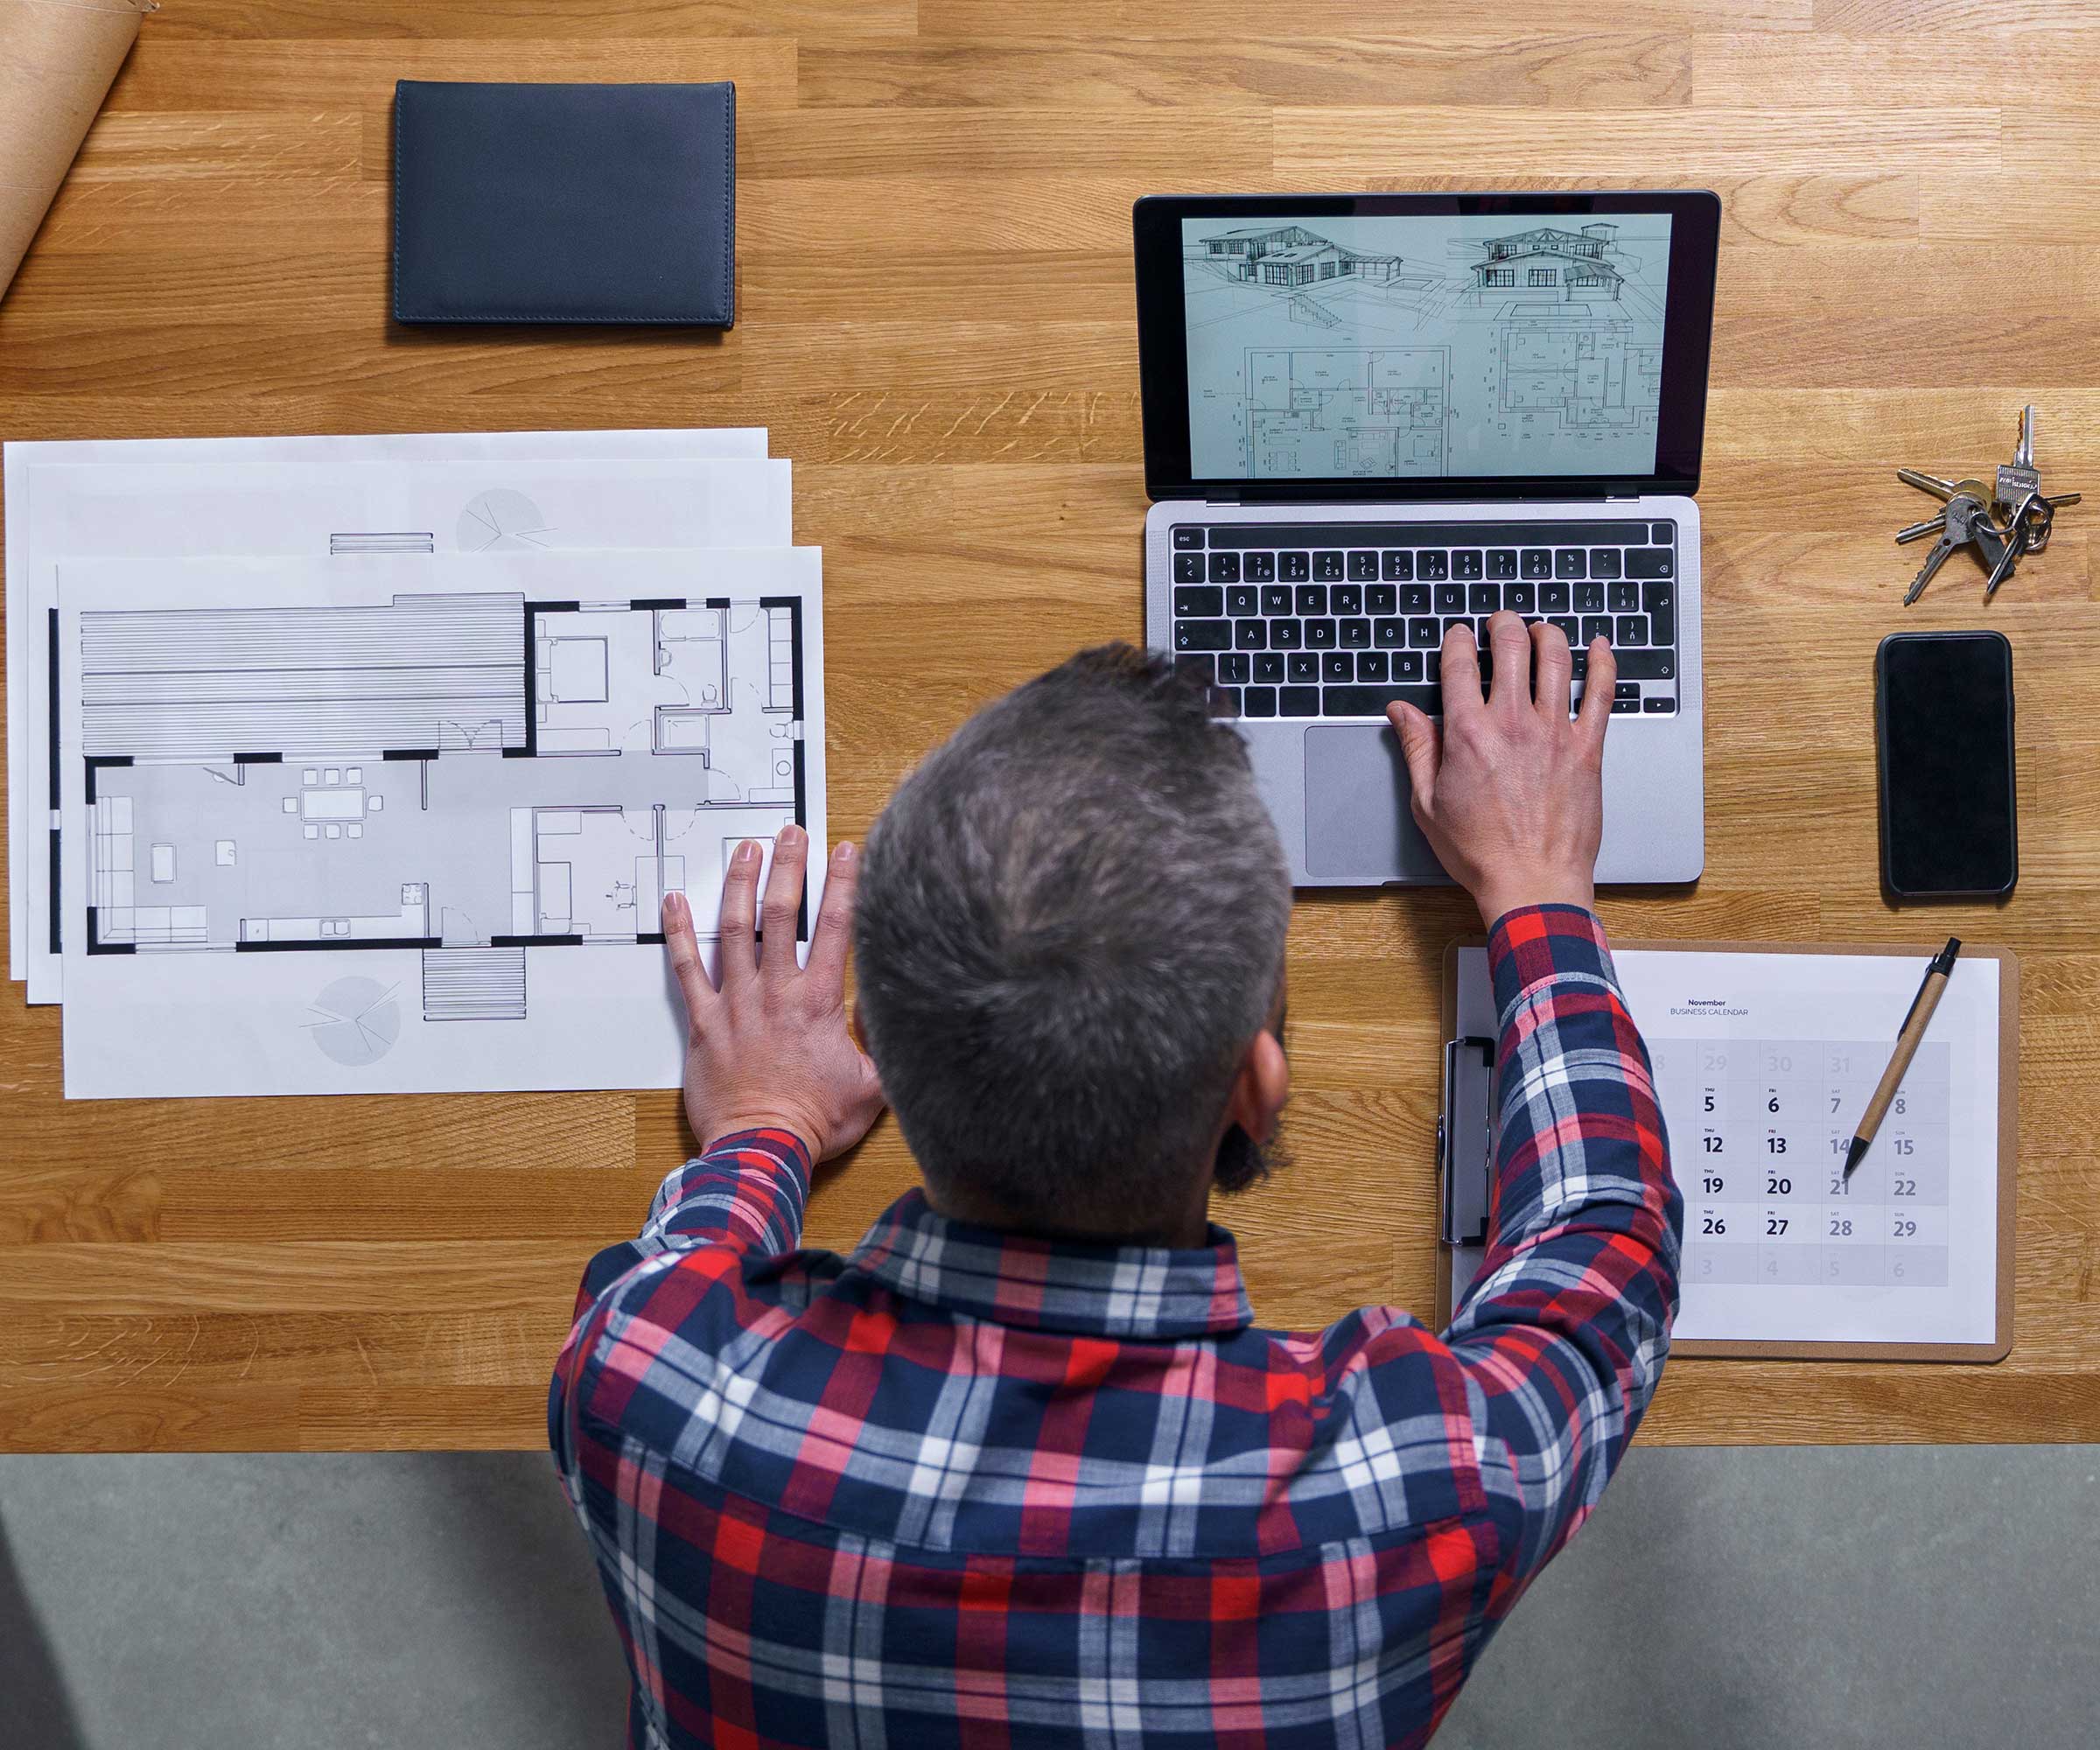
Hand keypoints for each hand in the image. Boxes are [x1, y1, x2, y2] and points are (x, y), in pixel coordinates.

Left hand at [664, 826, 884, 1161]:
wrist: (762, 1149)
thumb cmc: (815, 1122)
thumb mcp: (873, 1085)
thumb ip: (883, 1046)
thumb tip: (900, 1020)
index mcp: (819, 1003)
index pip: (835, 928)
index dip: (843, 884)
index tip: (847, 852)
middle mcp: (776, 993)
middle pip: (781, 914)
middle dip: (789, 867)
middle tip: (791, 834)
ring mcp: (736, 1004)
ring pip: (735, 930)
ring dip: (741, 884)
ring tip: (746, 850)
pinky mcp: (705, 1023)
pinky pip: (687, 969)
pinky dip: (679, 933)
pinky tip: (675, 902)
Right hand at [1387, 612, 1613, 928]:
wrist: (1532, 882)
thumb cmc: (1480, 851)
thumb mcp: (1428, 802)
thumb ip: (1416, 748)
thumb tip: (1401, 711)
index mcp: (1468, 733)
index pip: (1460, 663)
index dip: (1457, 640)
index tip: (1458, 636)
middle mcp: (1513, 723)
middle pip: (1511, 646)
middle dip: (1503, 623)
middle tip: (1501, 621)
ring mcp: (1555, 732)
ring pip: (1556, 658)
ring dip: (1547, 633)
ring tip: (1541, 630)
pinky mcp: (1587, 748)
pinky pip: (1601, 692)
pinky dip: (1602, 662)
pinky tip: (1599, 647)